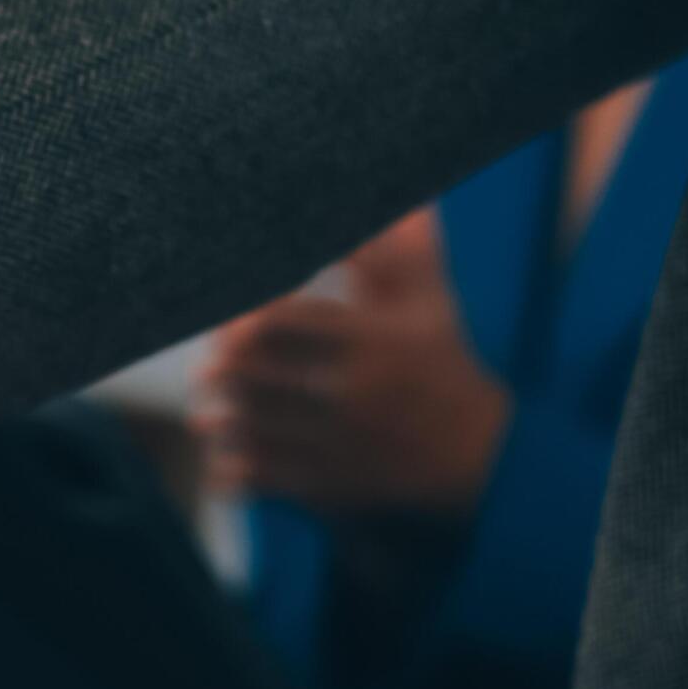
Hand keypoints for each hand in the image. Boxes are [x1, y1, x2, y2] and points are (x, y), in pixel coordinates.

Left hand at [194, 210, 511, 515]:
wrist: (478, 455)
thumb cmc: (441, 364)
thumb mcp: (429, 302)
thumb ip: (393, 252)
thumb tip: (388, 202)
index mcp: (373, 339)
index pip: (285, 318)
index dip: (243, 317)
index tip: (228, 320)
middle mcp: (353, 390)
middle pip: (255, 372)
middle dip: (221, 368)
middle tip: (208, 365)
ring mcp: (338, 441)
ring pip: (250, 424)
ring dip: (219, 416)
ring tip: (209, 408)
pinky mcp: (330, 486)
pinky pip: (261, 475)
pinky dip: (232, 464)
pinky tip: (224, 453)